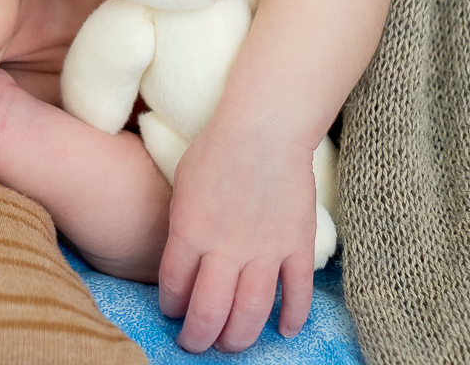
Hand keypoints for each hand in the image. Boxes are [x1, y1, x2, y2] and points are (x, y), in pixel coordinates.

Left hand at [158, 115, 319, 352]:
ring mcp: (265, 250)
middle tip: (196, 344)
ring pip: (251, 313)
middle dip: (199, 337)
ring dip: (238, 338)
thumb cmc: (217, 148)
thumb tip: (182, 261)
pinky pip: (297, 293)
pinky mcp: (297, 245)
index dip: (172, 308)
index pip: (175, 288)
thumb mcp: (182, 185)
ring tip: (230, 345)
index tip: (173, 313)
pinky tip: (284, 331)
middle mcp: (225, 248)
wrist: (264, 126)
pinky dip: (292, 318)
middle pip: (209, 312)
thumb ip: (182, 227)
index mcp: (190, 231)